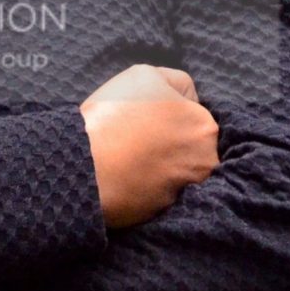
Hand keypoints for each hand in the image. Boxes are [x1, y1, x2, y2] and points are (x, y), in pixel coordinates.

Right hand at [80, 63, 219, 228]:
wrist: (84, 167)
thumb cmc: (113, 116)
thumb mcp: (144, 76)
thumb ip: (176, 83)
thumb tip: (189, 100)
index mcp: (205, 127)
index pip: (197, 118)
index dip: (172, 116)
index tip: (148, 119)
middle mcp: (205, 162)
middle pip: (192, 149)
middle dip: (173, 144)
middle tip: (139, 140)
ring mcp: (187, 191)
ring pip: (178, 174)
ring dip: (163, 168)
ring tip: (132, 162)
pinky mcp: (167, 214)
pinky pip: (161, 196)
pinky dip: (148, 189)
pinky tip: (129, 180)